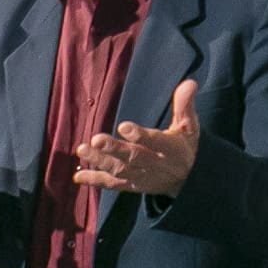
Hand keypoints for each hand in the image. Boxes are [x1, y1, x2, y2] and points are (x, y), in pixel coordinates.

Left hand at [74, 78, 200, 197]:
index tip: (123, 126)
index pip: (155, 141)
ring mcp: (141, 176)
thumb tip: (189, 83)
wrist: (187, 181)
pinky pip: (112, 183)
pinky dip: (95, 180)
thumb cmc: (184, 147)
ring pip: (119, 169)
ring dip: (100, 161)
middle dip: (114, 149)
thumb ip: (184, 105)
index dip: (140, 135)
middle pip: (133, 156)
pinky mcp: (131, 184)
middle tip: (96, 139)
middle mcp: (154, 164)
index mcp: (169, 149)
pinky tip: (78, 176)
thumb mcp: (189, 127)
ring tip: (82, 149)